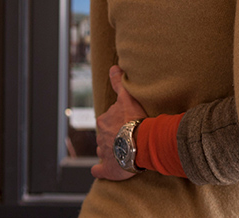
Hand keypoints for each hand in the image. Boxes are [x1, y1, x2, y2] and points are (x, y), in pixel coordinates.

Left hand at [90, 65, 148, 180]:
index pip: (108, 119)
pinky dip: (99, 170)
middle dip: (113, 135)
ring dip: (112, 151)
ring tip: (125, 152)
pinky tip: (99, 170)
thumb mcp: (127, 98)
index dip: (117, 121)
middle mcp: (101, 136)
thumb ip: (118, 83)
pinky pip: (100, 169)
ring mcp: (104, 153)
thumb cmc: (135, 121)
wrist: (139, 143)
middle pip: (106, 134)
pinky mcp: (107, 168)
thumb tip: (113, 67)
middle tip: (128, 136)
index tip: (125, 123)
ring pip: (105, 150)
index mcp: (104, 120)